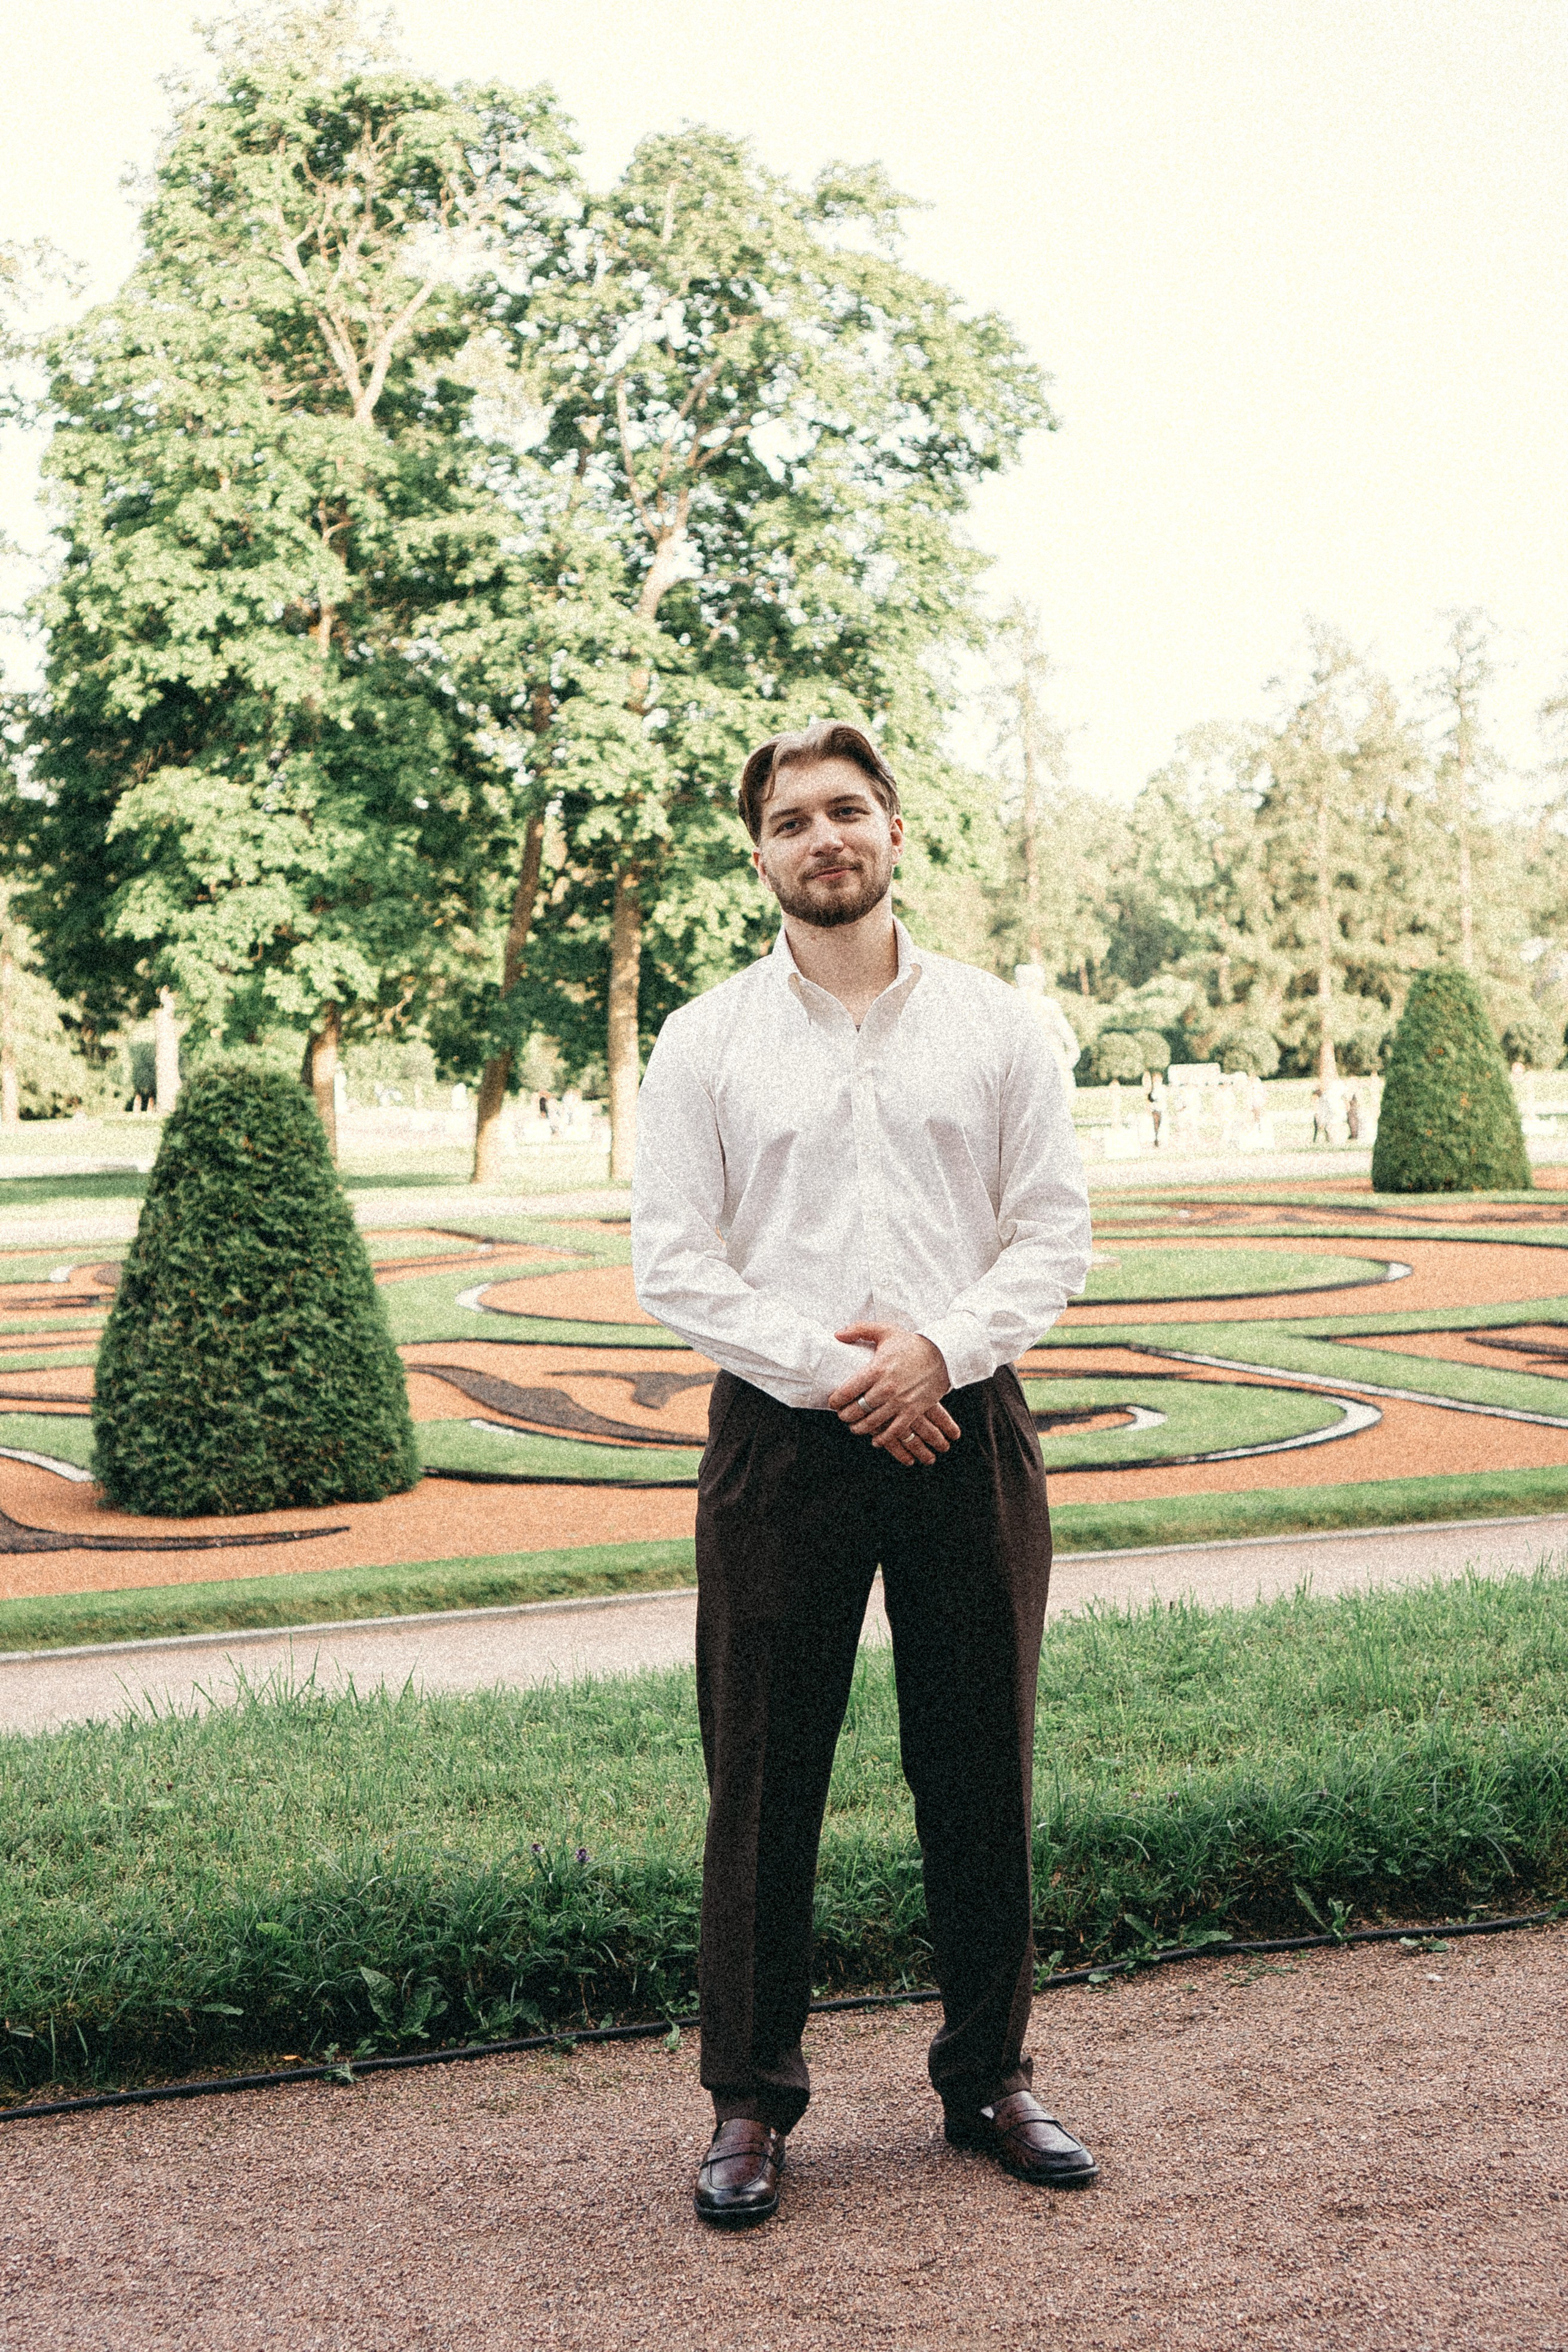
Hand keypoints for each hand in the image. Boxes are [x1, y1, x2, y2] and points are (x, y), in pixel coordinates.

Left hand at [827, 1324, 959, 1467]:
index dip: (836, 1400)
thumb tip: (837, 1335)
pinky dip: (883, 1439)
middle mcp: (887, 1387)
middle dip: (846, 1416)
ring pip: (873, 1422)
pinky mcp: (913, 1410)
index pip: (848, 1390)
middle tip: (842, 1415)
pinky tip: (876, 1440)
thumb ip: (859, 1329)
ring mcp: (901, 1401)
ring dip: (860, 1428)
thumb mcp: (885, 1330)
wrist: (943, 1354)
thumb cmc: (912, 1343)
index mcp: (877, 1368)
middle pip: (858, 1409)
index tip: (833, 1402)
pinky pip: (895, 1430)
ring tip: (855, 1427)